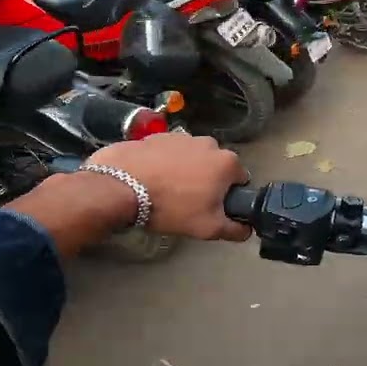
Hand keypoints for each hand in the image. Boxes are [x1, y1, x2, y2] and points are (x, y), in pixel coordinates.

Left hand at [84, 133, 250, 241]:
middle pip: (214, 165)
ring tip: (165, 190)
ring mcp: (179, 136)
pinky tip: (149, 179)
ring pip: (190, 157)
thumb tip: (246, 228)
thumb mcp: (207, 228)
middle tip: (188, 201)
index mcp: (226, 162)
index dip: (228, 195)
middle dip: (206, 180)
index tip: (212, 207)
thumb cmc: (171, 207)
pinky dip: (162, 163)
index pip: (239, 179)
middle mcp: (207, 143)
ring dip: (184, 170)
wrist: (120, 188)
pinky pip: (165, 152)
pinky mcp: (154, 136)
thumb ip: (234, 229)